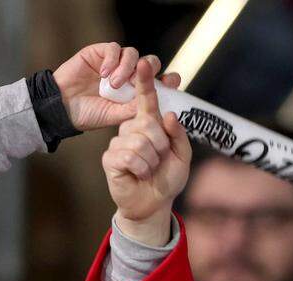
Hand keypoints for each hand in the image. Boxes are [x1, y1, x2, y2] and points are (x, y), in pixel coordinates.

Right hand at [52, 42, 180, 131]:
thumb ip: (133, 109)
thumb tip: (155, 104)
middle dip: (150, 69)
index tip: (170, 83)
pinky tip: (104, 74)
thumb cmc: (89, 115)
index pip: (157, 80)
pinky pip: (114, 48)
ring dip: (127, 68)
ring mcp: (114, 63)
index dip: (167, 79)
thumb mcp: (115, 116)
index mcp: (135, 90)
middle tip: (141, 82)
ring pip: (133, 54)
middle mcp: (127, 75)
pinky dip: (113, 60)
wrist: (63, 108)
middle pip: (149, 62)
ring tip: (114, 84)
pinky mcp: (100, 53)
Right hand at [103, 57, 191, 245]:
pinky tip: (138, 174)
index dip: (145, 82)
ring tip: (148, 169)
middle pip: (147, 122)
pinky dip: (141, 169)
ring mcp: (119, 142)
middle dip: (160, 144)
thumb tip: (168, 114)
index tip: (143, 64)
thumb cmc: (167, 179)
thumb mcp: (182, 156)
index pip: (146, 100)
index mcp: (149, 124)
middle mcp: (131, 129)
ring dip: (151, 160)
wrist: (153, 204)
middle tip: (159, 159)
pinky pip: (130, 156)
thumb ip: (178, 135)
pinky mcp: (110, 158)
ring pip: (140, 141)